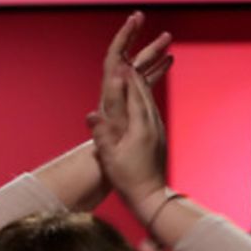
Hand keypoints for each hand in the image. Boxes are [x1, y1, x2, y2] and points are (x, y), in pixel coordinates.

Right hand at [88, 12, 170, 201]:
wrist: (151, 196)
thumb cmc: (128, 179)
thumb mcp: (110, 158)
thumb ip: (102, 134)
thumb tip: (91, 113)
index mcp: (140, 127)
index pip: (132, 94)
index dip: (124, 77)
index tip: (119, 59)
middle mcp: (152, 124)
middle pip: (143, 92)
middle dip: (134, 73)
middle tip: (126, 54)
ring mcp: (158, 128)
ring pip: (149, 99)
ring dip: (140, 83)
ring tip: (132, 68)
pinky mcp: (159, 134)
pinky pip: (151, 109)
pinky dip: (144, 97)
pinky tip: (139, 95)